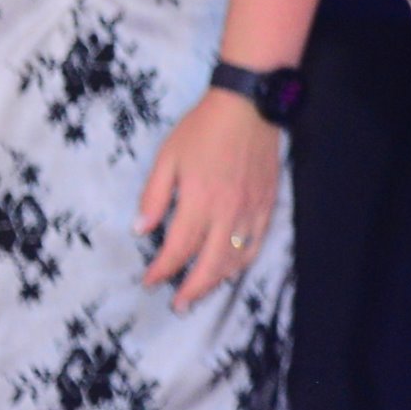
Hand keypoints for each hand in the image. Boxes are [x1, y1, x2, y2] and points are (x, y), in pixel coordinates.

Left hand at [138, 83, 282, 311]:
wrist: (249, 105)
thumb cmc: (203, 128)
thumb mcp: (167, 158)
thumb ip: (154, 196)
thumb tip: (141, 229)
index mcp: (199, 200)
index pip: (178, 248)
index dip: (162, 270)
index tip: (150, 280)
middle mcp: (228, 211)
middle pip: (211, 264)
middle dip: (192, 288)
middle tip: (178, 304)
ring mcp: (252, 209)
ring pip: (237, 258)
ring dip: (219, 280)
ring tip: (203, 291)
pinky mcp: (268, 202)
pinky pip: (258, 241)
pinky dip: (245, 260)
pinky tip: (234, 267)